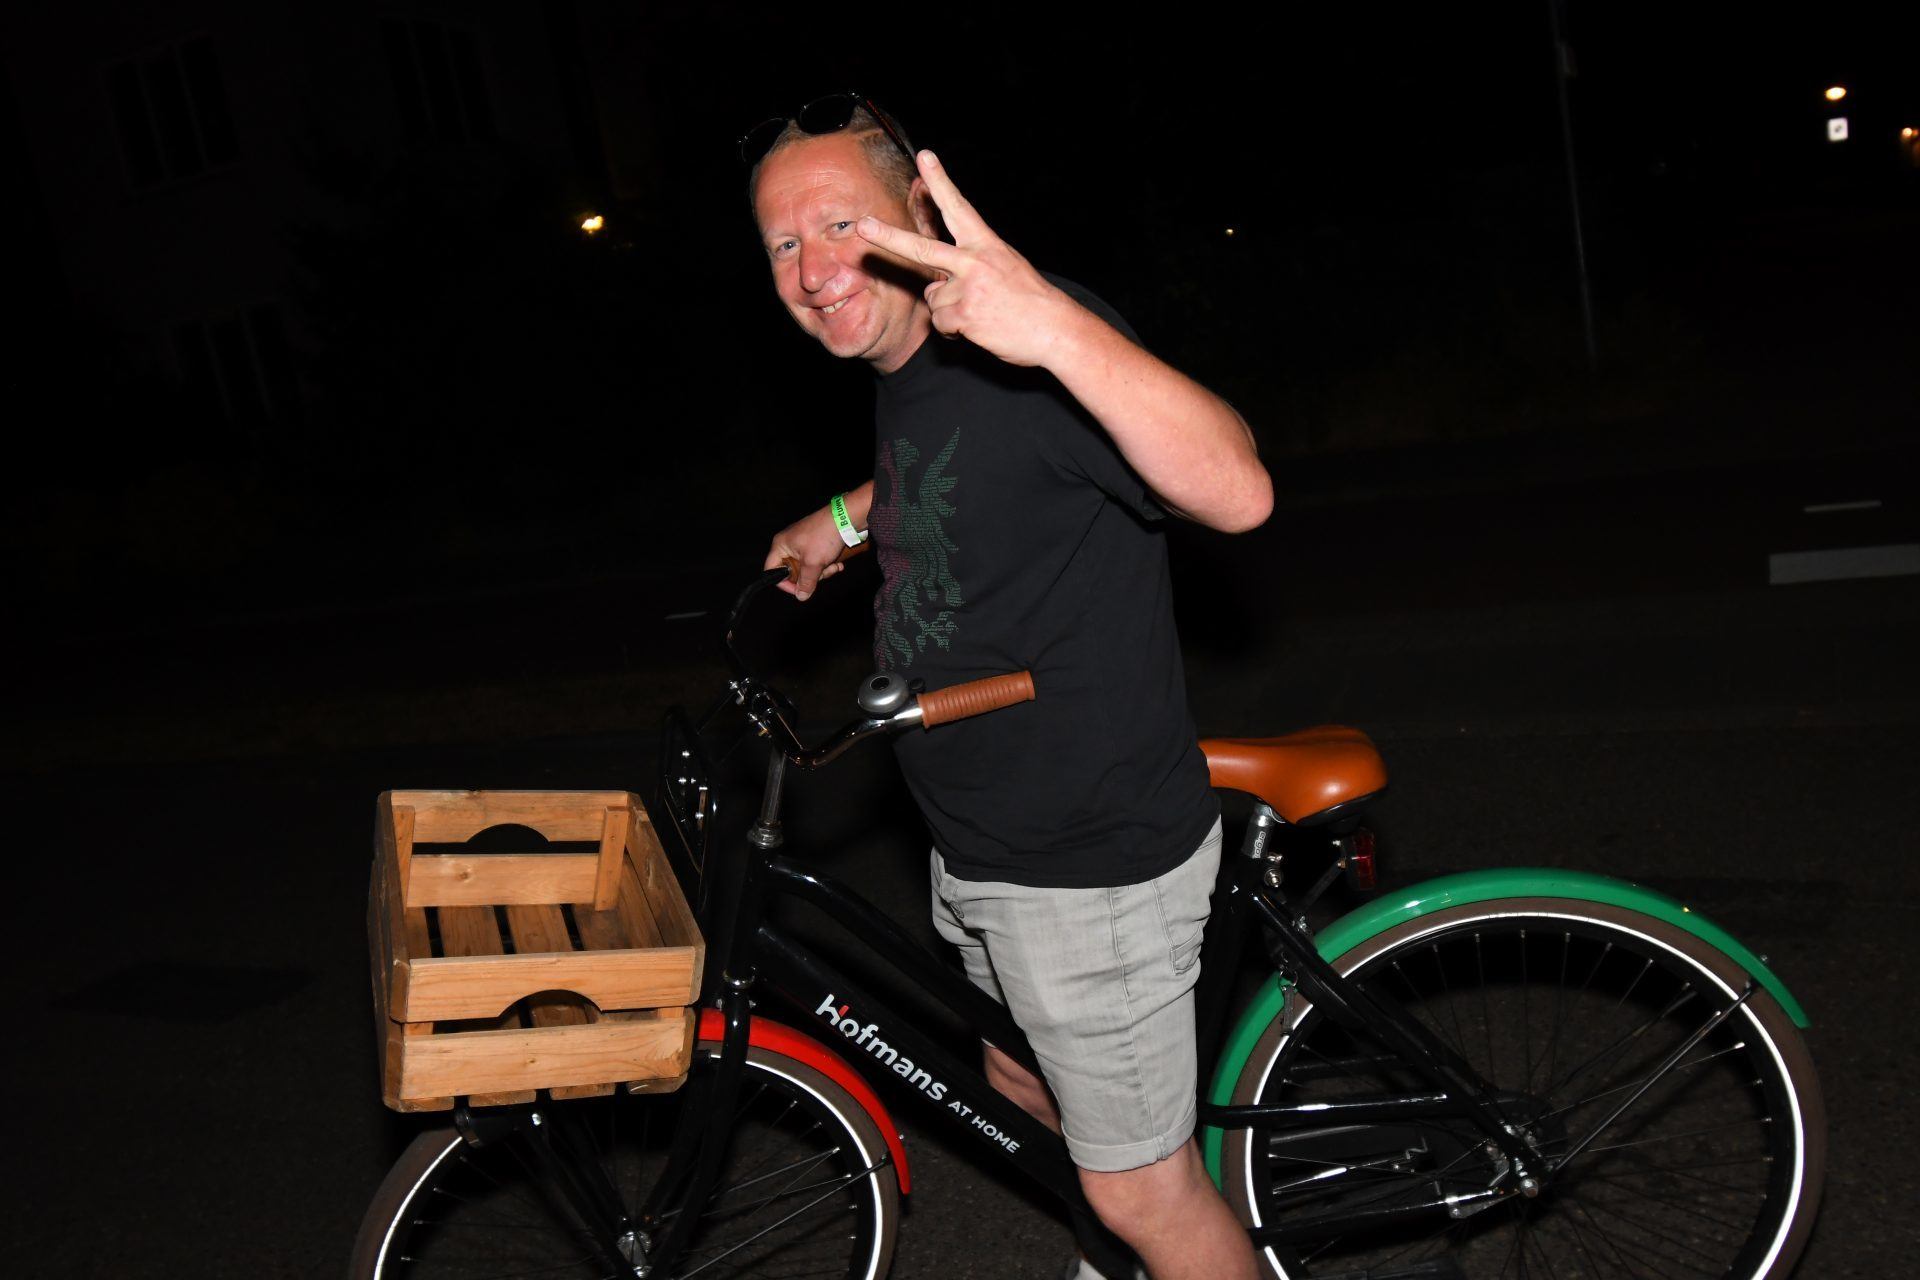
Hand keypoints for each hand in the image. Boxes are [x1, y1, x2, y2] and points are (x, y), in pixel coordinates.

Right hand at [763, 504, 850, 600]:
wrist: (845, 518)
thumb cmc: (823, 536)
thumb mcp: (813, 563)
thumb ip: (806, 582)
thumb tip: (801, 596)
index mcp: (781, 545)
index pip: (772, 569)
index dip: (783, 582)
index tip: (798, 590)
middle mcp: (789, 543)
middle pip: (792, 571)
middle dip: (810, 576)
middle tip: (821, 574)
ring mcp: (802, 543)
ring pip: (807, 567)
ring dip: (822, 571)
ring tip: (833, 566)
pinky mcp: (814, 542)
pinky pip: (816, 559)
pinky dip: (826, 564)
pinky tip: (837, 563)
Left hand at [858, 151, 1073, 367]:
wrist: (1055, 330)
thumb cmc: (1031, 301)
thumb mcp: (1006, 267)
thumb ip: (971, 266)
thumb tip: (935, 286)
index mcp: (986, 244)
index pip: (958, 208)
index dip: (940, 181)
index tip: (924, 156)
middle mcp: (974, 262)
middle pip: (921, 249)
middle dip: (888, 237)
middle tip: (863, 225)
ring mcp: (967, 289)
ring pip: (934, 299)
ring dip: (950, 311)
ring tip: (980, 313)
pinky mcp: (964, 315)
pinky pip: (941, 323)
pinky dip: (955, 330)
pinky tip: (979, 327)